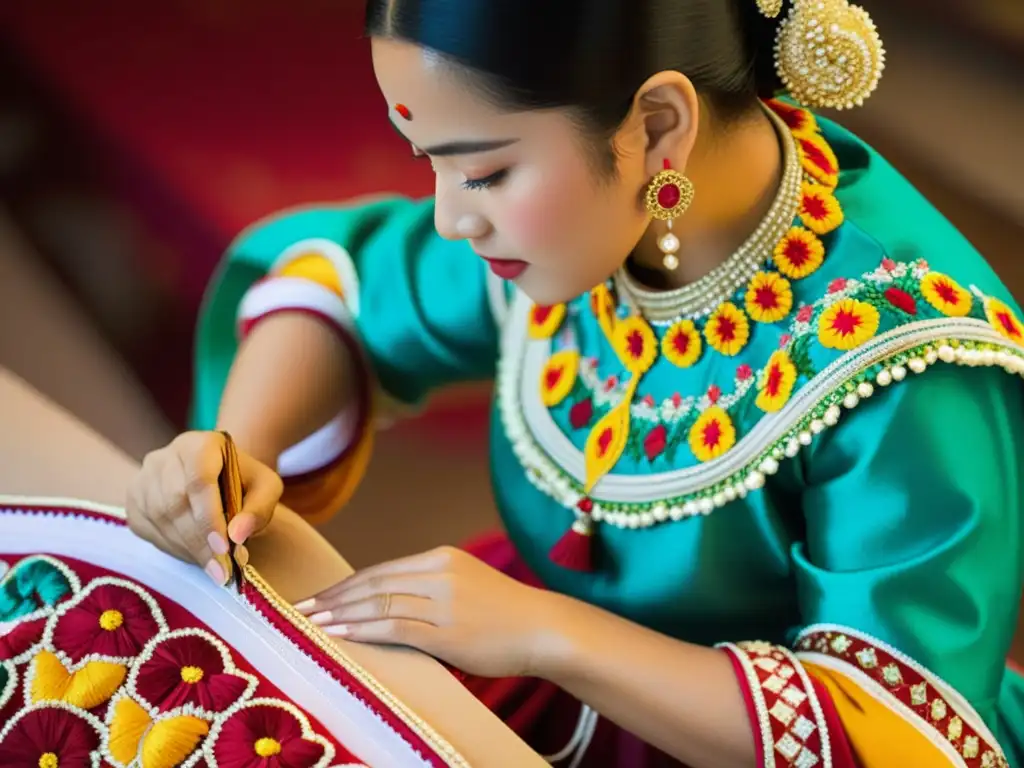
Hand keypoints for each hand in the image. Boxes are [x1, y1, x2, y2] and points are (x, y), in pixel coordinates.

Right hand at [125, 431, 282, 583]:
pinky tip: (194, 556)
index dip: (209, 517)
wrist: (220, 475)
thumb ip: (259, 508)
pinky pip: (146, 528)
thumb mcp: (266, 488)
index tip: (224, 549)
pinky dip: (171, 547)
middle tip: (222, 570)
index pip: (199, 481)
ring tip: (213, 567)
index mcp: (198, 444)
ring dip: (187, 548)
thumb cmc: (245, 481)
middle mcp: (164, 457)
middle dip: (200, 541)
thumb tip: (237, 536)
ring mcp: (143, 477)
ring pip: (159, 518)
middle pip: (175, 502)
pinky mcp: (133, 499)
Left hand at [294, 546, 560, 678]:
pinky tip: (341, 635)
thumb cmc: (504, 612)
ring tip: (313, 623)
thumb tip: (387, 602)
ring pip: (380, 604)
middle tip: (302, 609)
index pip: (381, 570)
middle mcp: (439, 573)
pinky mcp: (448, 631)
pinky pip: (396, 628)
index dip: (346, 583)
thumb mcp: (465, 584)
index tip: (320, 595)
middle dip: (334, 597)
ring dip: (341, 614)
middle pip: (374, 583)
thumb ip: (429, 587)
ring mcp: (444, 602)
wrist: (543, 628)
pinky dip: (363, 630)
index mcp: (441, 558)